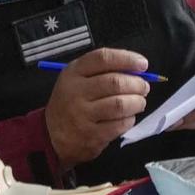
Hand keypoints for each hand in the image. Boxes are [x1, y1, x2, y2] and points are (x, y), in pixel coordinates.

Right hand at [44, 48, 150, 168]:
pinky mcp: (91, 135)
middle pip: (115, 82)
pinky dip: (129, 119)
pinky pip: (120, 124)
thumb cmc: (71, 102)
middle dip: (137, 84)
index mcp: (73, 72)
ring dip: (137, 102)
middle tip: (144, 87)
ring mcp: (83, 115)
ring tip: (139, 102)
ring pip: (120, 104)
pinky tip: (127, 117)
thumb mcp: (77, 79)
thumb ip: (103, 71)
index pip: (103, 58)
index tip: (143, 64)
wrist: (51, 135)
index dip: (127, 59)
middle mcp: (76, 92)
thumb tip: (137, 70)